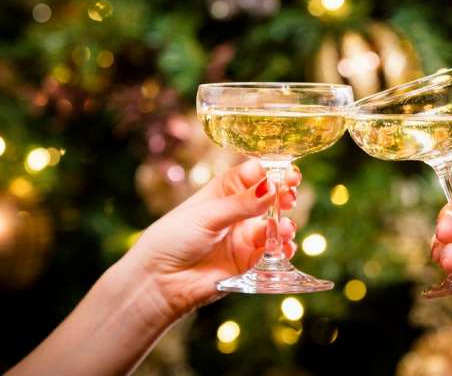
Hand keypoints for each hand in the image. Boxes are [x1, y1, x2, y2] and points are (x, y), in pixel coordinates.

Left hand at [126, 159, 299, 319]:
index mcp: (223, 191)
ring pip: (275, 224)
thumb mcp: (207, 215)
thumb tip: (271, 188)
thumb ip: (241, 204)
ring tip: (283, 229)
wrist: (159, 282)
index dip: (272, 172)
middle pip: (270, 197)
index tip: (287, 174)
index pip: (254, 174)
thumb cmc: (172, 240)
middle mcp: (238, 211)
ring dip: (284, 224)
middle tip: (290, 196)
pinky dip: (283, 248)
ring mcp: (245, 235)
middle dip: (284, 195)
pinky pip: (274, 251)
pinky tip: (284, 248)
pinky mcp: (249, 260)